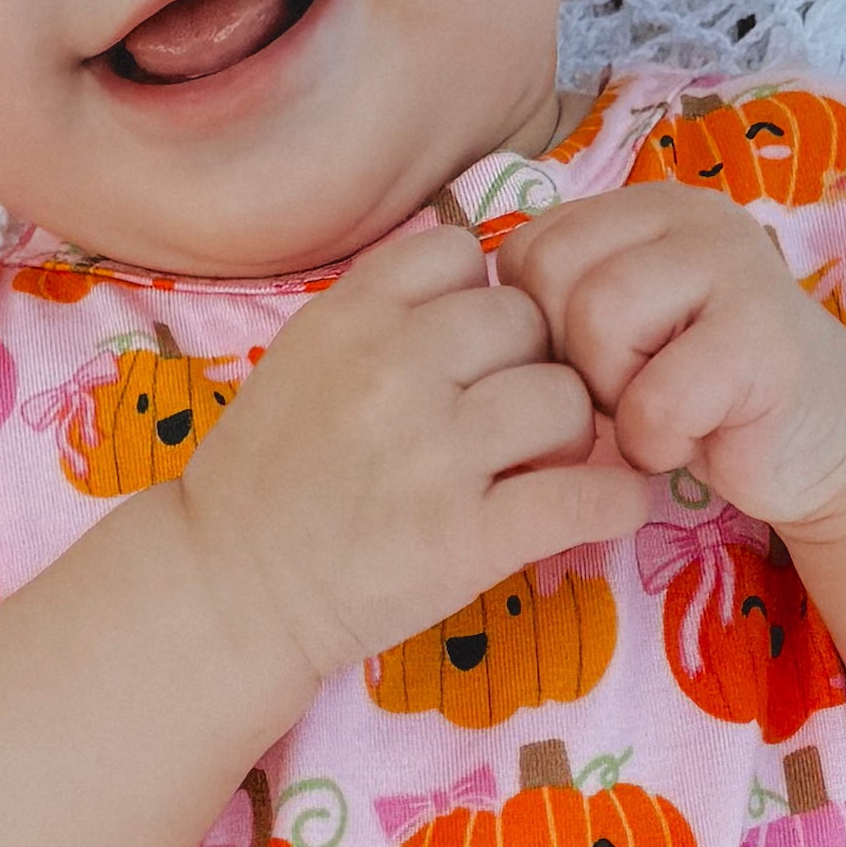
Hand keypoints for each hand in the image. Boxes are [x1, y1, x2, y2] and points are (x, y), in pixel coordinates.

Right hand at [173, 206, 660, 701]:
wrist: (229, 591)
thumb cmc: (271, 478)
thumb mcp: (304, 357)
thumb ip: (384, 311)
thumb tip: (486, 282)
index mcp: (350, 317)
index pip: (463, 254)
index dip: (479, 299)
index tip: (469, 350)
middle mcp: (393, 368)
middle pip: (528, 322)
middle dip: (529, 366)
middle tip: (508, 420)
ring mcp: (433, 453)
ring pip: (567, 399)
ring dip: (569, 435)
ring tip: (536, 467)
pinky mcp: (467, 537)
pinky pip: (588, 495)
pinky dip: (615, 502)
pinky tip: (606, 508)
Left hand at [492, 182, 845, 531]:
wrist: (822, 441)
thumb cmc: (701, 395)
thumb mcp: (619, 335)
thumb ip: (559, 302)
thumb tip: (471, 321)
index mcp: (645, 208)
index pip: (527, 248)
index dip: (538, 329)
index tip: (597, 367)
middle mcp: (691, 216)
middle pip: (551, 273)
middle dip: (571, 359)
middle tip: (631, 392)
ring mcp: (735, 265)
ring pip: (598, 319)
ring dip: (615, 398)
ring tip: (663, 411)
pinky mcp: (765, 337)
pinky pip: (656, 399)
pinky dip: (660, 443)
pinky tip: (698, 440)